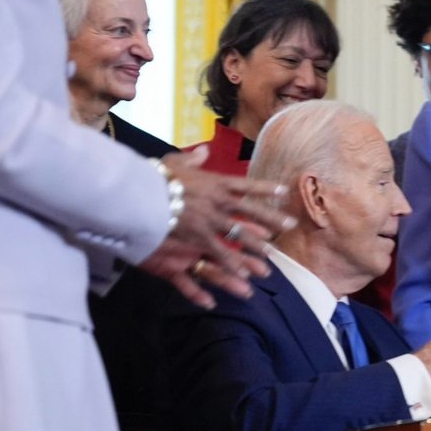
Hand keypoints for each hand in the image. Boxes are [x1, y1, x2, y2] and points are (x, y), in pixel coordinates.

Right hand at [138, 147, 294, 309]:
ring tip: (269, 261)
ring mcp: (209, 225)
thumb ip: (192, 159)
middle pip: (251, 213)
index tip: (283, 192)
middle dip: (272, 220)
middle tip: (291, 225)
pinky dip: (230, 268)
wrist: (139, 197)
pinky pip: (218, 256)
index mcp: (216, 184)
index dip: (266, 189)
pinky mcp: (195, 243)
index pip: (247, 185)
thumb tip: (203, 151)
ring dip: (254, 250)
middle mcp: (218, 204)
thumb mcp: (175, 162)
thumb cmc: (156, 177)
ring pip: (238, 239)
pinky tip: (241, 279)